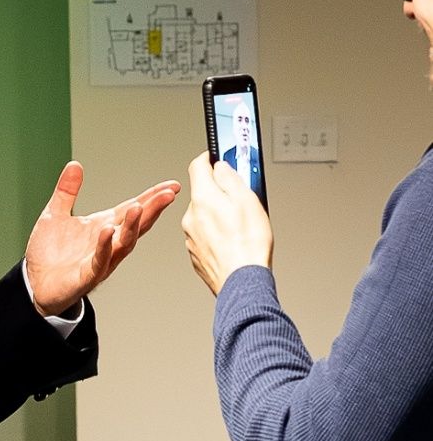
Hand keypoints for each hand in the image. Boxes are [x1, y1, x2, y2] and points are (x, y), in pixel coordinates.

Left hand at [24, 161, 180, 316]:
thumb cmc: (48, 254)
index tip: (172, 186)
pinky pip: (100, 261)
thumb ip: (66, 191)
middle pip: (136, 225)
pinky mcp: (86, 277)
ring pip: (123, 244)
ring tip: (138, 208)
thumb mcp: (55, 215)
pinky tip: (108, 231)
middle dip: (152, 209)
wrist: (33, 284)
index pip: (132, 209)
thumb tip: (74, 165)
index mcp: (104, 226)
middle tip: (167, 194)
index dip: (152, 197)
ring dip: (132, 226)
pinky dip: (105, 246)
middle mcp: (108, 243)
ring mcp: (100, 261)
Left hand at [181, 152, 273, 295]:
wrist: (243, 282)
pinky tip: (233, 241)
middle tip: (240, 198)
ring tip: (240, 225)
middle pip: (202, 193)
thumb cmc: (248, 245)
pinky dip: (216, 234)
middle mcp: (190, 217)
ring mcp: (190, 238)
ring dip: (218, 214)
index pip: (197, 166)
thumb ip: (230, 178)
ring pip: (203, 215)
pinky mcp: (195, 254)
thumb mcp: (247, 199)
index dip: (209, 158)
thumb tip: (220, 167)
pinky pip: (204, 235)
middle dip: (218, 191)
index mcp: (202, 199)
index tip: (217, 158)